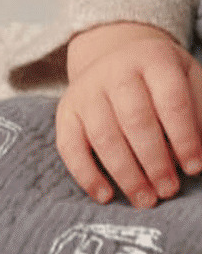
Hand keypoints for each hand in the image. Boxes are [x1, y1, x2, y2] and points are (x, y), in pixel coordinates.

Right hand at [57, 21, 201, 206]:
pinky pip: (69, 145)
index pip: (171, 101)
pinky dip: (85, 173)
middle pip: (134, 119)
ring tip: (146, 199)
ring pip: (103, 135)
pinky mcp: (66, 109)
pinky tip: (105, 195)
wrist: (114, 54)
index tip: (194, 168)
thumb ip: (199, 113)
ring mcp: (86, 90)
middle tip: (169, 190)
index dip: (185, 138)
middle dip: (154, 161)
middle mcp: (116, 71)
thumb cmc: (161, 79)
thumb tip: (200, 155)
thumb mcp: (188, 80)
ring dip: (126, 173)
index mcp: (153, 60)